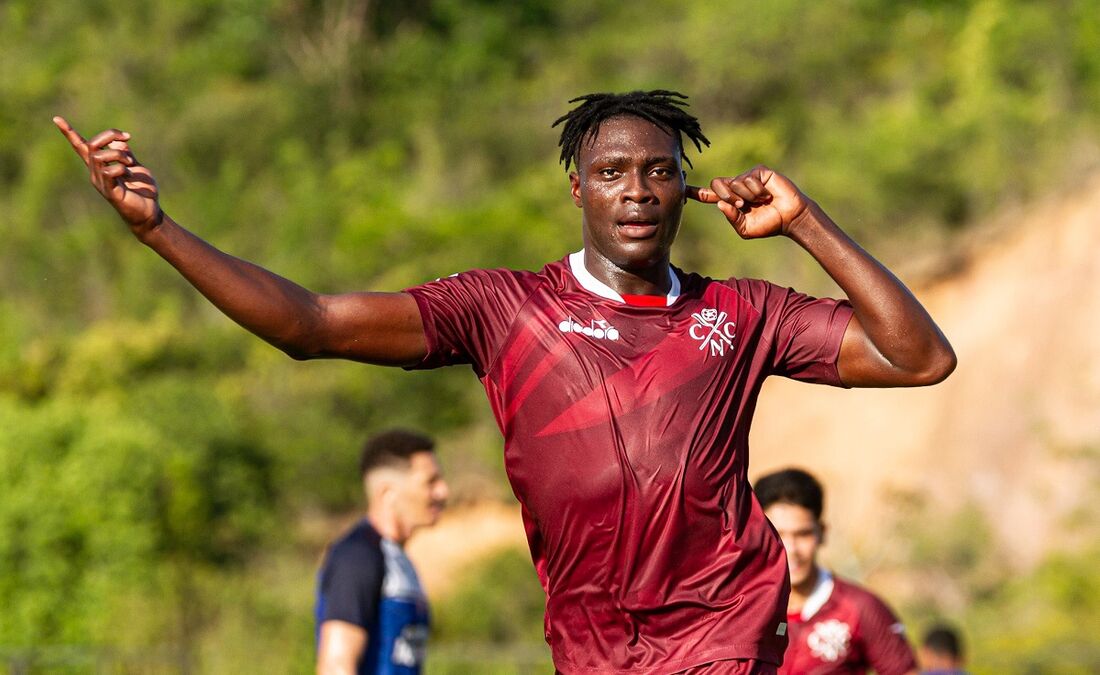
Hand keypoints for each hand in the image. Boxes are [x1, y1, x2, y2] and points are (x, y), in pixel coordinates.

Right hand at [53, 116, 162, 236]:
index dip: (70, 133)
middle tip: (127, 138)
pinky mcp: (110, 192)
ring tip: (131, 162)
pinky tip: (129, 175)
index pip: (82, 147)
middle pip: (92, 146)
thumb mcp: (135, 167)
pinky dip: (121, 168)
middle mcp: (97, 174)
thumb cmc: (142, 191)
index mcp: (101, 167)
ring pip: (99, 157)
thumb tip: (117, 140)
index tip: (56, 119)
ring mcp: (102, 183)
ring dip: (118, 154)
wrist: (149, 213)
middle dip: (108, 135)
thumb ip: (125, 154)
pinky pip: (109, 172)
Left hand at [686, 165, 812, 238]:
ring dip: (746, 196)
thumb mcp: (745, 228)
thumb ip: (732, 218)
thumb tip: (720, 204)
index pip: (710, 195)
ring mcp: (748, 178)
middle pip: (717, 184)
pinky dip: (756, 190)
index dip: (696, 192)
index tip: (682, 188)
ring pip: (734, 183)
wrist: (789, 218)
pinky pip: (749, 179)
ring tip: (760, 201)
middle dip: (726, 196)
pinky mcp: (760, 172)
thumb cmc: (769, 224)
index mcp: (731, 201)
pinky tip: (767, 194)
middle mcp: (736, 187)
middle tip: (741, 205)